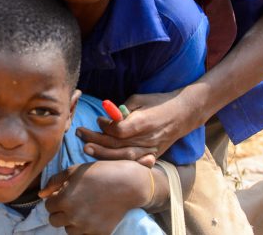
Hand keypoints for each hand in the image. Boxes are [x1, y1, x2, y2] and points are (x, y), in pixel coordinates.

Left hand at [40, 161, 150, 233]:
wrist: (127, 184)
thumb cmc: (99, 173)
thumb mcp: (74, 170)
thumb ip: (54, 182)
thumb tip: (41, 194)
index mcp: (64, 200)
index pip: (48, 206)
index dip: (54, 199)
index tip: (62, 194)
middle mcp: (73, 217)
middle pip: (54, 221)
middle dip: (59, 211)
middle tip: (70, 202)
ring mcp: (87, 227)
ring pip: (68, 230)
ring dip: (71, 221)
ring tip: (81, 209)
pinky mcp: (99, 233)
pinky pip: (84, 234)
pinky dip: (85, 228)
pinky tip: (91, 215)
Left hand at [78, 90, 201, 162]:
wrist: (183, 114)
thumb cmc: (158, 102)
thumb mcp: (139, 99)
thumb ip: (123, 109)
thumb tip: (107, 118)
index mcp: (144, 122)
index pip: (119, 130)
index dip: (105, 126)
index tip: (97, 120)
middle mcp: (147, 138)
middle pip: (117, 145)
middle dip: (96, 140)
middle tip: (79, 134)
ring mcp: (151, 149)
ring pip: (124, 157)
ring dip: (103, 154)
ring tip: (87, 148)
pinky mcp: (153, 155)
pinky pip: (134, 162)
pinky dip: (119, 162)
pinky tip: (106, 160)